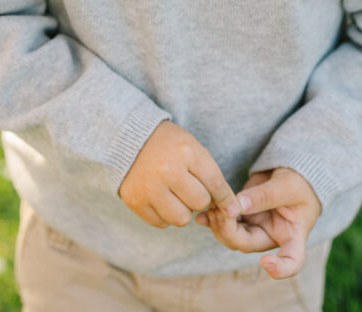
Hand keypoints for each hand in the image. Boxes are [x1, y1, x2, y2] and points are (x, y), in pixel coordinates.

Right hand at [119, 121, 240, 228]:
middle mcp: (168, 170)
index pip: (215, 183)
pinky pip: (161, 223)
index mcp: (186, 152)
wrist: (129, 139)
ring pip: (181, 219)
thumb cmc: (169, 145)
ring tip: (175, 195)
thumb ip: (212, 176)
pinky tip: (160, 198)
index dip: (226, 199)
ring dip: (183, 210)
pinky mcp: (136, 202)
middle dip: (199, 199)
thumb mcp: (193, 148)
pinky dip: (165, 215)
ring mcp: (150, 187)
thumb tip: (232, 210)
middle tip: (190, 189)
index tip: (232, 208)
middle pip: (199, 203)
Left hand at [195, 167, 320, 278]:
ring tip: (212, 207)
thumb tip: (240, 205)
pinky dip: (214, 218)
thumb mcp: (287, 185)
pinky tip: (203, 214)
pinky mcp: (244, 217)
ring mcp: (257, 227)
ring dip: (219, 224)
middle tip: (220, 212)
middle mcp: (273, 236)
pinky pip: (227, 222)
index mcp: (293, 236)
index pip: (291, 262)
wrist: (291, 170)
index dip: (279, 268)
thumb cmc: (299, 182)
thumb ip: (265, 196)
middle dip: (230, 232)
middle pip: (248, 245)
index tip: (264, 262)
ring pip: (233, 236)